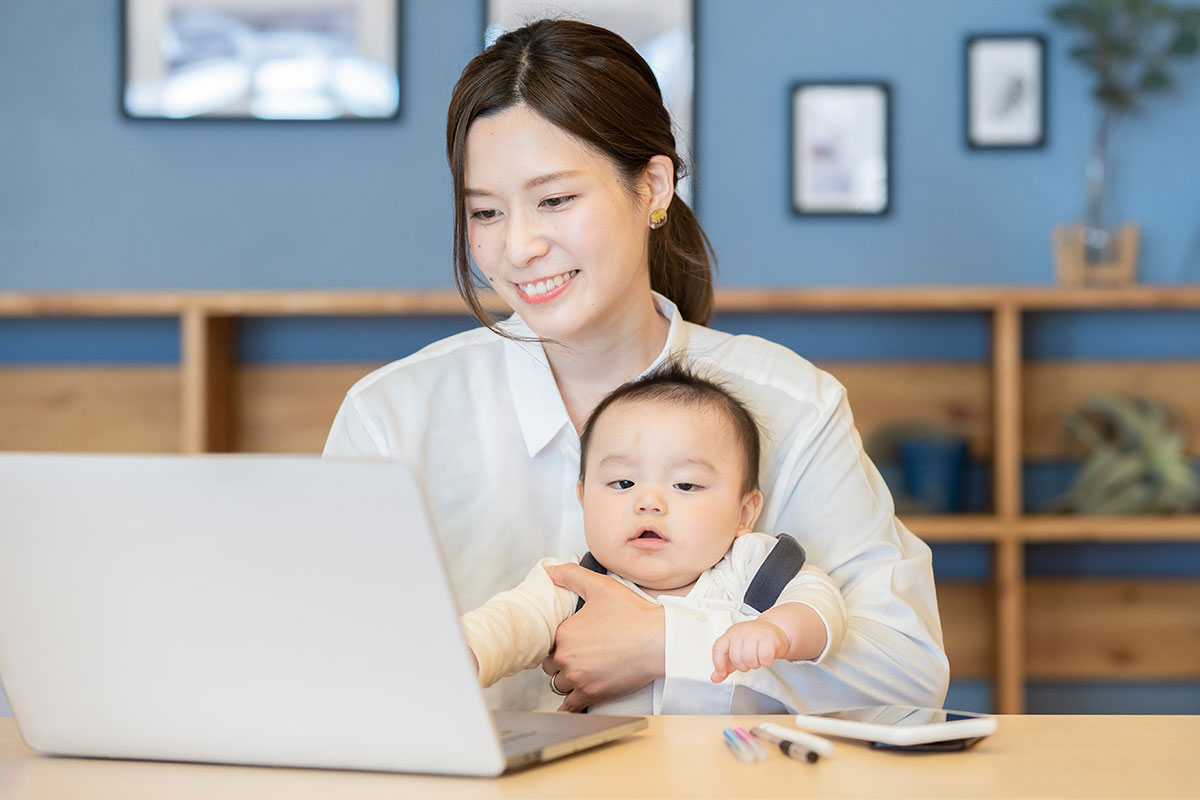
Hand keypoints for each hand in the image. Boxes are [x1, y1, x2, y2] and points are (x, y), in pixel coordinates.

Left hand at [541, 562, 664, 711]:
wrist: (659, 640)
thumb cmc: (634, 615)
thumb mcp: (600, 586)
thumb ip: (571, 575)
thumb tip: (549, 569)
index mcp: (564, 633)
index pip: (547, 642)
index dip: (558, 641)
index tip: (572, 640)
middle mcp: (567, 658)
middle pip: (550, 666)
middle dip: (561, 662)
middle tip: (579, 655)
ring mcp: (579, 678)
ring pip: (559, 685)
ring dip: (567, 681)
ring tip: (582, 672)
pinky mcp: (593, 694)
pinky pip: (570, 706)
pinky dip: (568, 707)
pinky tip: (567, 707)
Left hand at [710, 619, 788, 682]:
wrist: (775, 629)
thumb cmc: (755, 639)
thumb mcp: (737, 649)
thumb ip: (726, 664)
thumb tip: (715, 678)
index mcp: (730, 634)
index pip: (718, 649)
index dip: (718, 663)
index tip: (723, 672)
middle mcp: (740, 632)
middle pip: (736, 658)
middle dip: (743, 666)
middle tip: (750, 660)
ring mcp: (754, 633)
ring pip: (749, 658)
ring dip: (755, 664)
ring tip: (758, 658)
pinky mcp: (768, 637)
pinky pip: (764, 657)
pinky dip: (766, 662)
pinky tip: (766, 658)